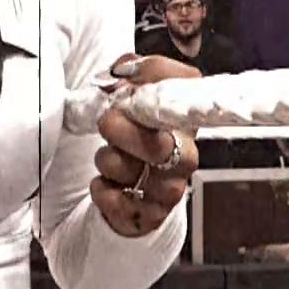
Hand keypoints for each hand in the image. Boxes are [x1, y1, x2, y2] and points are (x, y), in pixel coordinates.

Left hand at [92, 56, 201, 237]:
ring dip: (106, 160)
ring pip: (125, 169)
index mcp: (185, 119)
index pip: (185, 87)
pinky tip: (110, 184)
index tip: (125, 86)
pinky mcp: (152, 215)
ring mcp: (171, 188)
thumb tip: (119, 72)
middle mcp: (186, 154)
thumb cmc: (137, 139)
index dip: (151, 81)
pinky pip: (115, 199)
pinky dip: (102, 189)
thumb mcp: (134, 99)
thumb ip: (128, 72)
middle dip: (118, 130)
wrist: (139, 193)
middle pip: (155, 143)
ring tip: (111, 158)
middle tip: (107, 123)